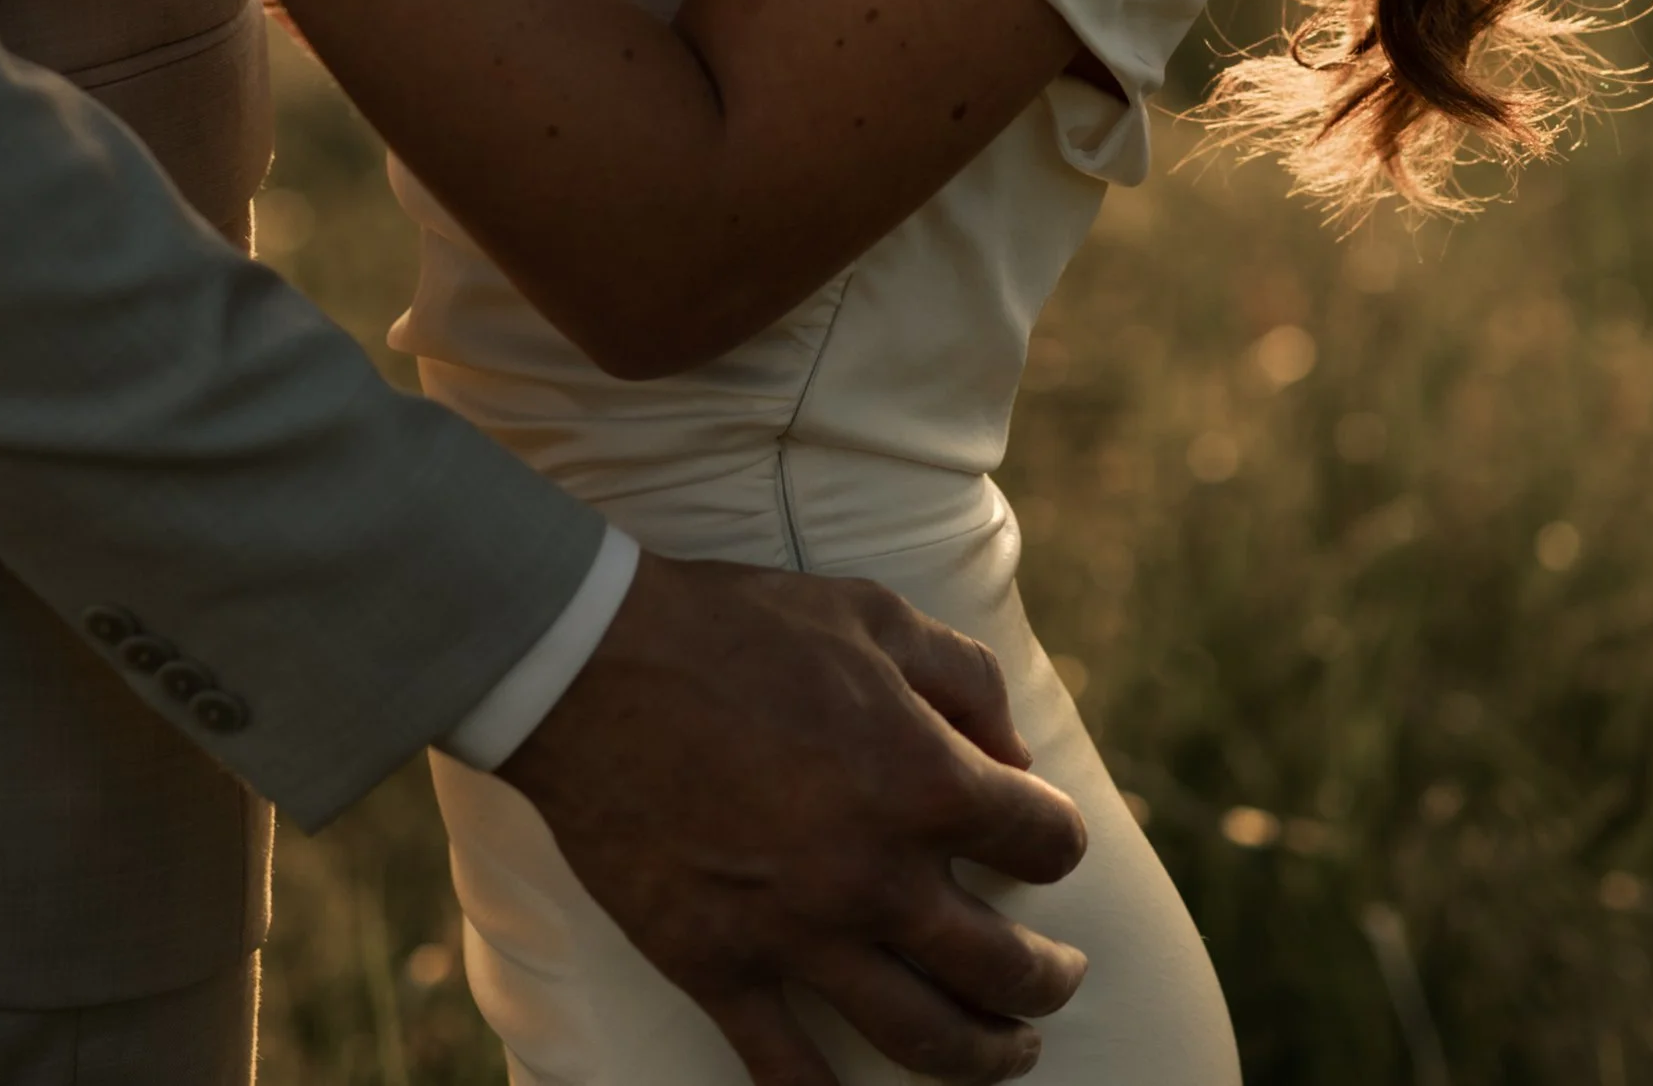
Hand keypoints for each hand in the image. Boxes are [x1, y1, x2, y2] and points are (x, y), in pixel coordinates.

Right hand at [503, 552, 1087, 1084]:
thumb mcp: (870, 613)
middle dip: (1049, 978)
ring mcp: (799, 934)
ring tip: (1010, 1051)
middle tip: (1060, 978)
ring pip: (926, 1040)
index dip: (1057, 838)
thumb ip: (962, 678)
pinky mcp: (721, 969)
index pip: (1044, 842)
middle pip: (1004, 967)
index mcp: (922, 780)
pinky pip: (791, 1076)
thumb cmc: (737, 624)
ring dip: (986, 1056)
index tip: (1045, 838)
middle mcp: (876, 875)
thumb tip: (1016, 754)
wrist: (592, 664)